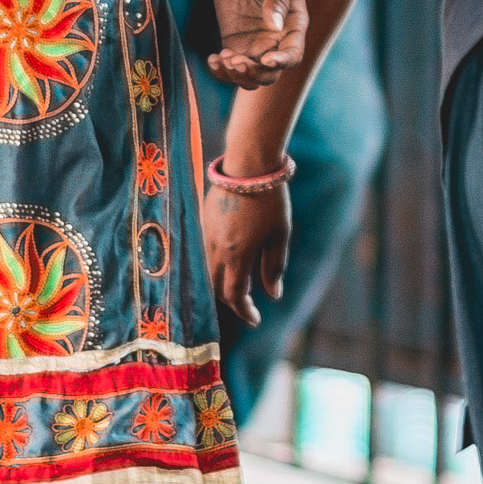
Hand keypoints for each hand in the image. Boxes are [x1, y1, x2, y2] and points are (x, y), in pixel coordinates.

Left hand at [190, 0, 307, 88]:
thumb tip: (276, 26)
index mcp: (293, 25)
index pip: (293, 54)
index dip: (282, 61)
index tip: (266, 59)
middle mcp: (276, 39)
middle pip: (271, 73)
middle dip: (254, 72)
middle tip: (234, 60)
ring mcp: (255, 44)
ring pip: (251, 76)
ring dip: (236, 76)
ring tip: (221, 59)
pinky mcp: (234, 42)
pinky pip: (230, 67)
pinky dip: (221, 71)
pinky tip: (212, 60)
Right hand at [205, 179, 291, 328]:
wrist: (248, 164)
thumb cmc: (270, 199)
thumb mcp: (279, 235)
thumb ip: (273, 267)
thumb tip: (273, 295)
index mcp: (236, 254)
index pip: (235, 295)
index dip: (245, 311)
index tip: (256, 319)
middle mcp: (216, 249)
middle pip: (217, 287)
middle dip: (232, 300)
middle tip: (247, 305)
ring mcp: (205, 235)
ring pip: (207, 272)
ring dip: (220, 284)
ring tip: (238, 284)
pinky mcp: (202, 222)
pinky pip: (203, 254)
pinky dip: (213, 266)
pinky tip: (227, 262)